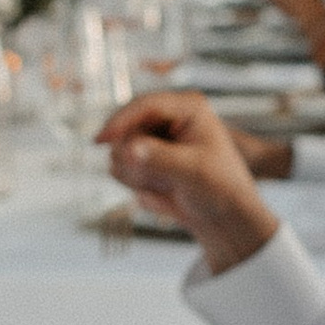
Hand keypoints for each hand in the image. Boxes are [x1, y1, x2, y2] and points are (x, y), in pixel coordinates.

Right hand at [93, 92, 275, 272]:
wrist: (223, 218)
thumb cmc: (221, 188)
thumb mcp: (193, 171)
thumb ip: (160, 158)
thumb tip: (127, 149)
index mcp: (187, 107)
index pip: (144, 105)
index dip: (120, 121)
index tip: (101, 140)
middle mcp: (168, 118)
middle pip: (125, 131)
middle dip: (137, 161)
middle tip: (164, 181)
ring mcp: (154, 139)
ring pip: (119, 153)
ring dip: (139, 177)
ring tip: (168, 187)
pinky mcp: (145, 159)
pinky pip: (121, 170)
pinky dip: (138, 185)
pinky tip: (162, 191)